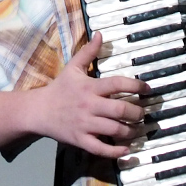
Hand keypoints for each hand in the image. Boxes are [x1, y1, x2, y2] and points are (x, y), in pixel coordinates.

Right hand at [27, 32, 148, 157]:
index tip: (148, 89)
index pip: (118, 84)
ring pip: (114, 130)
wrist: (38, 111)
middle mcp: (89, 106)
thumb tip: (100, 34)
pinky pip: (100, 148)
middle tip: (142, 114)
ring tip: (136, 129)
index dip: (136, 86)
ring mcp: (85, 124)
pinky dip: (115, 152)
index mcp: (90, 87)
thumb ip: (88, 52)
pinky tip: (126, 150)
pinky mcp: (80, 139)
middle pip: (120, 110)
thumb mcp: (72, 67)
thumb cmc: (59, 89)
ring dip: (130, 131)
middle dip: (137, 113)